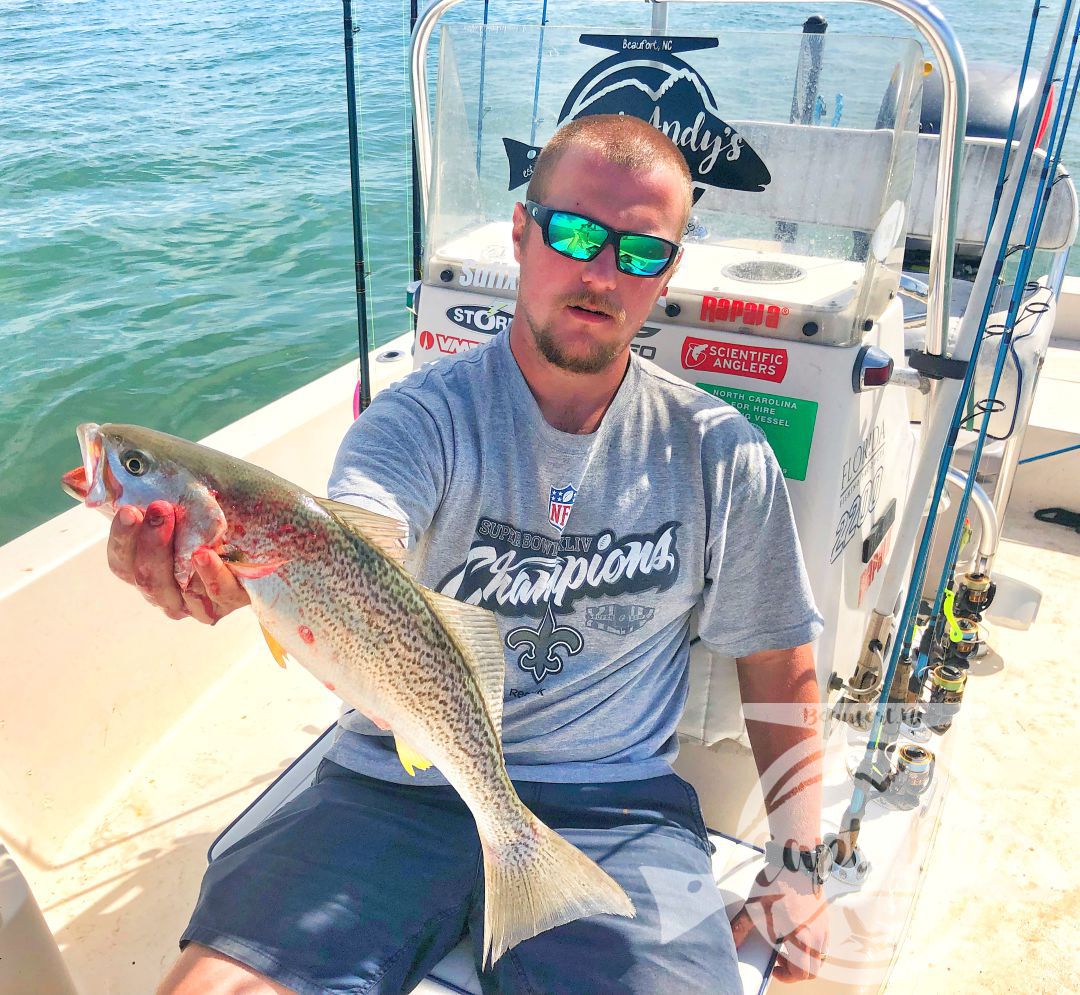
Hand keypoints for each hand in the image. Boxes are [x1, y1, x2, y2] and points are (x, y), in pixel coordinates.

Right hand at [106, 500, 249, 623]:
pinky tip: (204, 554)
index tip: (128, 510)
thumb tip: (72, 479)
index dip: (122, 539)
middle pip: (146, 577)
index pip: (121, 564)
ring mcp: (197, 604)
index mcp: (145, 573)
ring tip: (179, 521)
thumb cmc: (204, 528)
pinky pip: (218, 592)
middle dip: (150, 543)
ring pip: (179, 587)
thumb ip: (130, 498)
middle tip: (159, 508)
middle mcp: (167, 594)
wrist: (260, 546)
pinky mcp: (229, 601)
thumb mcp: (171, 511)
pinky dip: (210, 573)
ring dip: (175, 553)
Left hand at [729, 867, 828, 982]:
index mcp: (800, 940)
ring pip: (820, 955)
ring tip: (788, 941)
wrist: (794, 860)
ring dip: (805, 957)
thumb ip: (740, 929)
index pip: (801, 974)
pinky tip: (796, 927)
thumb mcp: (752, 908)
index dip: (787, 976)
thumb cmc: (775, 885)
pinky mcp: (825, 915)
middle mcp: (816, 937)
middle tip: (781, 956)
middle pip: (813, 969)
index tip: (775, 966)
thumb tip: (730, 943)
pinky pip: (823, 940)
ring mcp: (823, 926)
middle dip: (797, 970)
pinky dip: (811, 943)